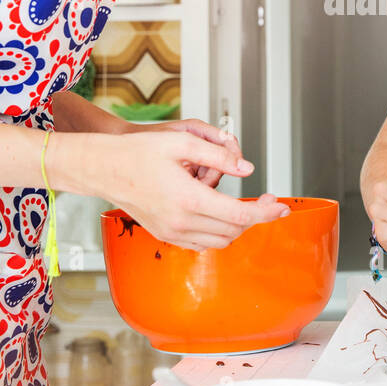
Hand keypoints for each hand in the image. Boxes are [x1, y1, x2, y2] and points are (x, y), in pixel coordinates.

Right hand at [105, 129, 286, 250]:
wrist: (104, 169)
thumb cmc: (139, 152)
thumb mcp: (182, 142)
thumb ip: (218, 156)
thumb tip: (247, 169)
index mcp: (188, 199)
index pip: (239, 215)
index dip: (266, 212)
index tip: (282, 206)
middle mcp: (181, 221)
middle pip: (234, 231)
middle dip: (256, 218)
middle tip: (267, 201)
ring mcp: (172, 232)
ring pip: (220, 241)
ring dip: (237, 227)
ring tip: (244, 207)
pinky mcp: (165, 235)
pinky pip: (202, 243)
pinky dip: (218, 232)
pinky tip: (220, 214)